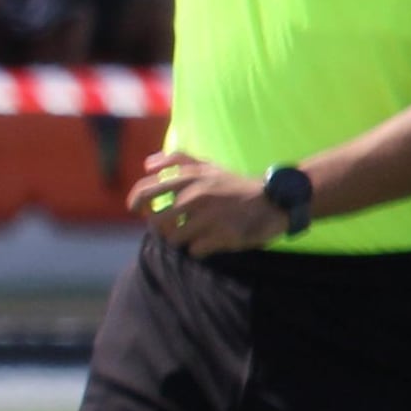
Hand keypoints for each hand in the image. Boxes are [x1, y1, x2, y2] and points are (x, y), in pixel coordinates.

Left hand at [130, 147, 285, 253]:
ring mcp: (209, 217)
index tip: (135, 209)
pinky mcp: (222, 235)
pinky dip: (200, 249)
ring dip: (182, 239)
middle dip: (162, 227)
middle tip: (173, 227)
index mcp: (190, 178)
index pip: (146, 190)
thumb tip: (147, 164)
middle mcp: (196, 196)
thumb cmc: (235, 185)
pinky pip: (194, 250)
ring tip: (195, 233)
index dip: (135, 202)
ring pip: (173, 238)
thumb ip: (178, 160)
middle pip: (156, 221)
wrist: (275, 200)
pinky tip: (212, 240)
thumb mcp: (209, 166)